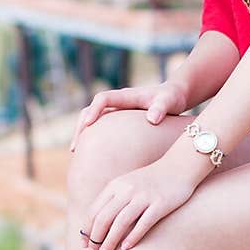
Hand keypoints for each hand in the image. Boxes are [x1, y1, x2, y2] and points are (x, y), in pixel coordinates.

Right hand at [70, 80, 188, 151]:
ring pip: (92, 118)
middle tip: (75, 147)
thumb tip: (152, 119)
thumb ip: (161, 108)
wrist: (174, 96)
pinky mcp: (119, 119)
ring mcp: (117, 110)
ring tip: (76, 152)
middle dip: (81, 126)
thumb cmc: (172, 98)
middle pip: (91, 109)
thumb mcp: (169, 101)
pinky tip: (90, 153)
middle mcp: (118, 101)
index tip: (88, 124)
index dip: (94, 110)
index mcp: (127, 96)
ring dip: (83, 132)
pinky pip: (101, 126)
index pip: (103, 99)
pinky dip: (92, 136)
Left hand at [80, 156, 198, 249]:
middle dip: (95, 238)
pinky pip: (143, 223)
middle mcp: (127, 190)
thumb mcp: (129, 184)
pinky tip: (126, 249)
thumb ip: (115, 199)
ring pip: (120, 222)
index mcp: (116, 185)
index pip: (94, 210)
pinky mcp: (160, 204)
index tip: (85, 244)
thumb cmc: (153, 179)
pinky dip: (132, 237)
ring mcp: (144, 196)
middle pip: (104, 217)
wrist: (180, 165)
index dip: (87, 230)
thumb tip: (100, 223)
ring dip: (110, 241)